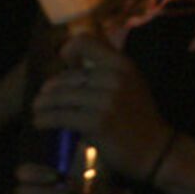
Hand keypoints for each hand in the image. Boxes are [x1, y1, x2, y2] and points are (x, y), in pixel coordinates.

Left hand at [31, 34, 172, 180]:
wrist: (158, 151)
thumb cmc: (139, 117)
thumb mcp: (130, 83)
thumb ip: (107, 68)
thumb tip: (72, 56)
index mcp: (122, 64)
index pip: (86, 42)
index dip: (69, 50)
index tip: (63, 62)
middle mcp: (114, 78)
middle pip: (67, 76)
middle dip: (50, 88)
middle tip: (41, 97)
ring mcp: (106, 100)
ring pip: (60, 96)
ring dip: (43, 104)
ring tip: (37, 109)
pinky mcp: (97, 122)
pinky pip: (61, 116)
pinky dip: (45, 119)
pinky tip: (40, 123)